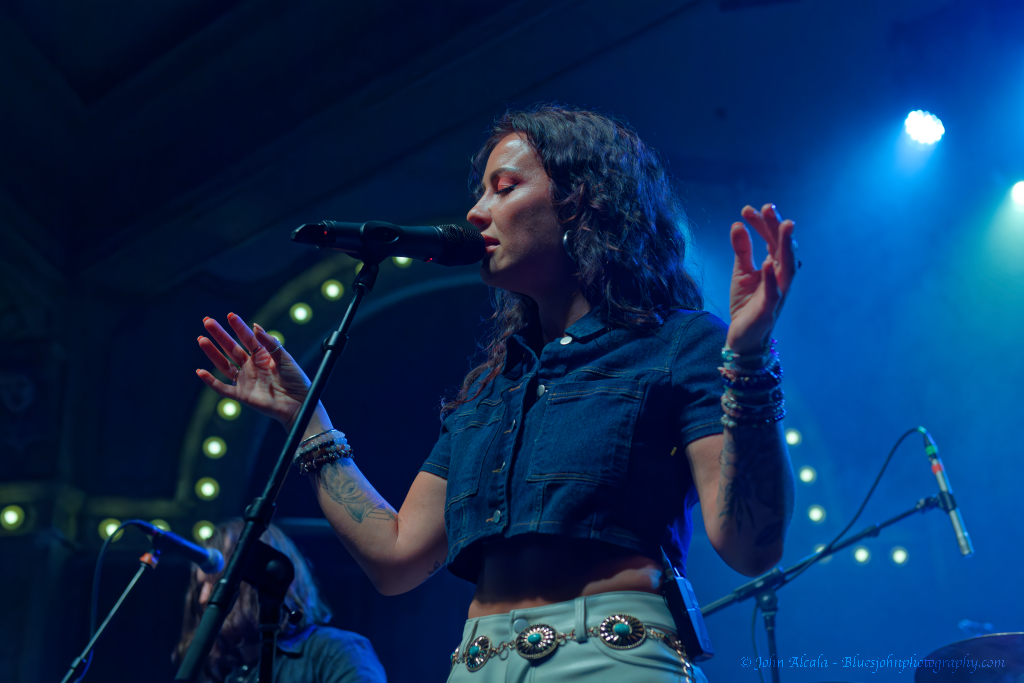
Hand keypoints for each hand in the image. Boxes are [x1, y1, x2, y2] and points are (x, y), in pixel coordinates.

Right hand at [196, 313, 311, 426]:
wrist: (299, 404)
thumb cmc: (296, 380)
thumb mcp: (285, 358)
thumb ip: (270, 343)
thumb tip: (255, 326)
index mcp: (263, 356)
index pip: (247, 338)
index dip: (238, 327)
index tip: (230, 315)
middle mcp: (251, 366)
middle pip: (231, 348)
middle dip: (219, 335)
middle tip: (207, 321)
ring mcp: (245, 380)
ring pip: (224, 365)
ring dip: (212, 353)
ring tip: (201, 339)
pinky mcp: (242, 395)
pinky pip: (222, 388)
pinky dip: (211, 381)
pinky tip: (200, 371)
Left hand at [726, 203, 797, 354]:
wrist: (743, 336)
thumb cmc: (747, 303)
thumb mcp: (741, 273)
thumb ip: (742, 250)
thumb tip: (737, 224)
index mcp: (774, 266)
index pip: (771, 240)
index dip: (762, 224)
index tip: (747, 209)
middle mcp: (780, 277)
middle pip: (783, 248)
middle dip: (778, 227)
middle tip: (769, 207)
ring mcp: (778, 292)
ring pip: (788, 267)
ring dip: (786, 247)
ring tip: (785, 226)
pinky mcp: (769, 309)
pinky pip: (774, 292)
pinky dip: (771, 278)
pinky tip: (767, 263)